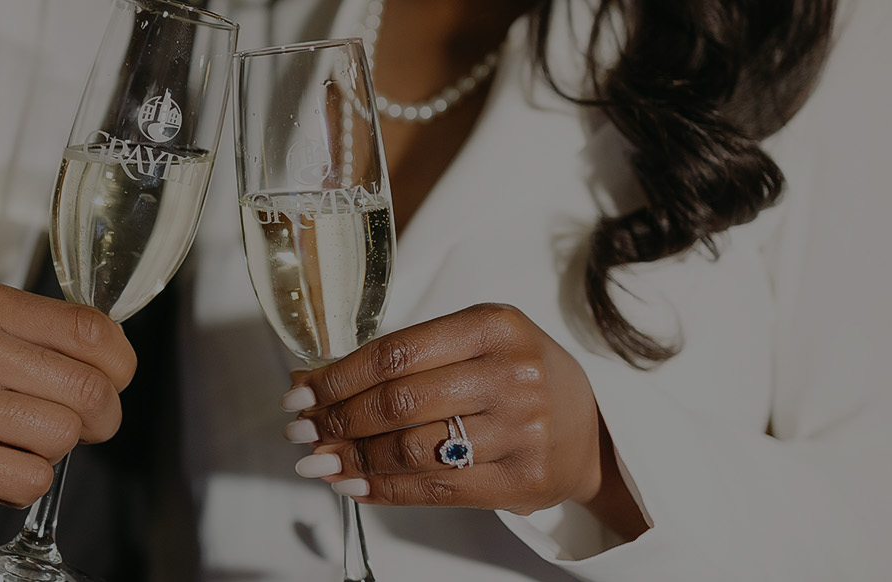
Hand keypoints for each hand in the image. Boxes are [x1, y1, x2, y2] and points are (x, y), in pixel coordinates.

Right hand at [0, 280, 134, 516]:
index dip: (119, 366)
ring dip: (48, 453)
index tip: (112, 383)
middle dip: (99, 418)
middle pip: (89, 388)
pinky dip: (21, 486)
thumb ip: (14, 332)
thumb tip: (96, 357)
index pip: (91, 330)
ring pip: (62, 437)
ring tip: (9, 447)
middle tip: (79, 429)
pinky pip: (28, 480)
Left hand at [282, 304, 643, 533]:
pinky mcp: (520, 480)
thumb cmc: (520, 377)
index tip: (301, 392)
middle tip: (301, 430)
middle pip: (397, 402)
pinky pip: (433, 489)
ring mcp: (520, 430)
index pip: (395, 353)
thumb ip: (409, 355)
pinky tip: (353, 483)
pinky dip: (382, 489)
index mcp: (495, 325)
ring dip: (351, 458)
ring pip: (410, 449)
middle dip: (336, 419)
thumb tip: (315, 381)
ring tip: (318, 460)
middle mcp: (512, 374)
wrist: (590, 431)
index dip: (337, 377)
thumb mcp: (479, 341)